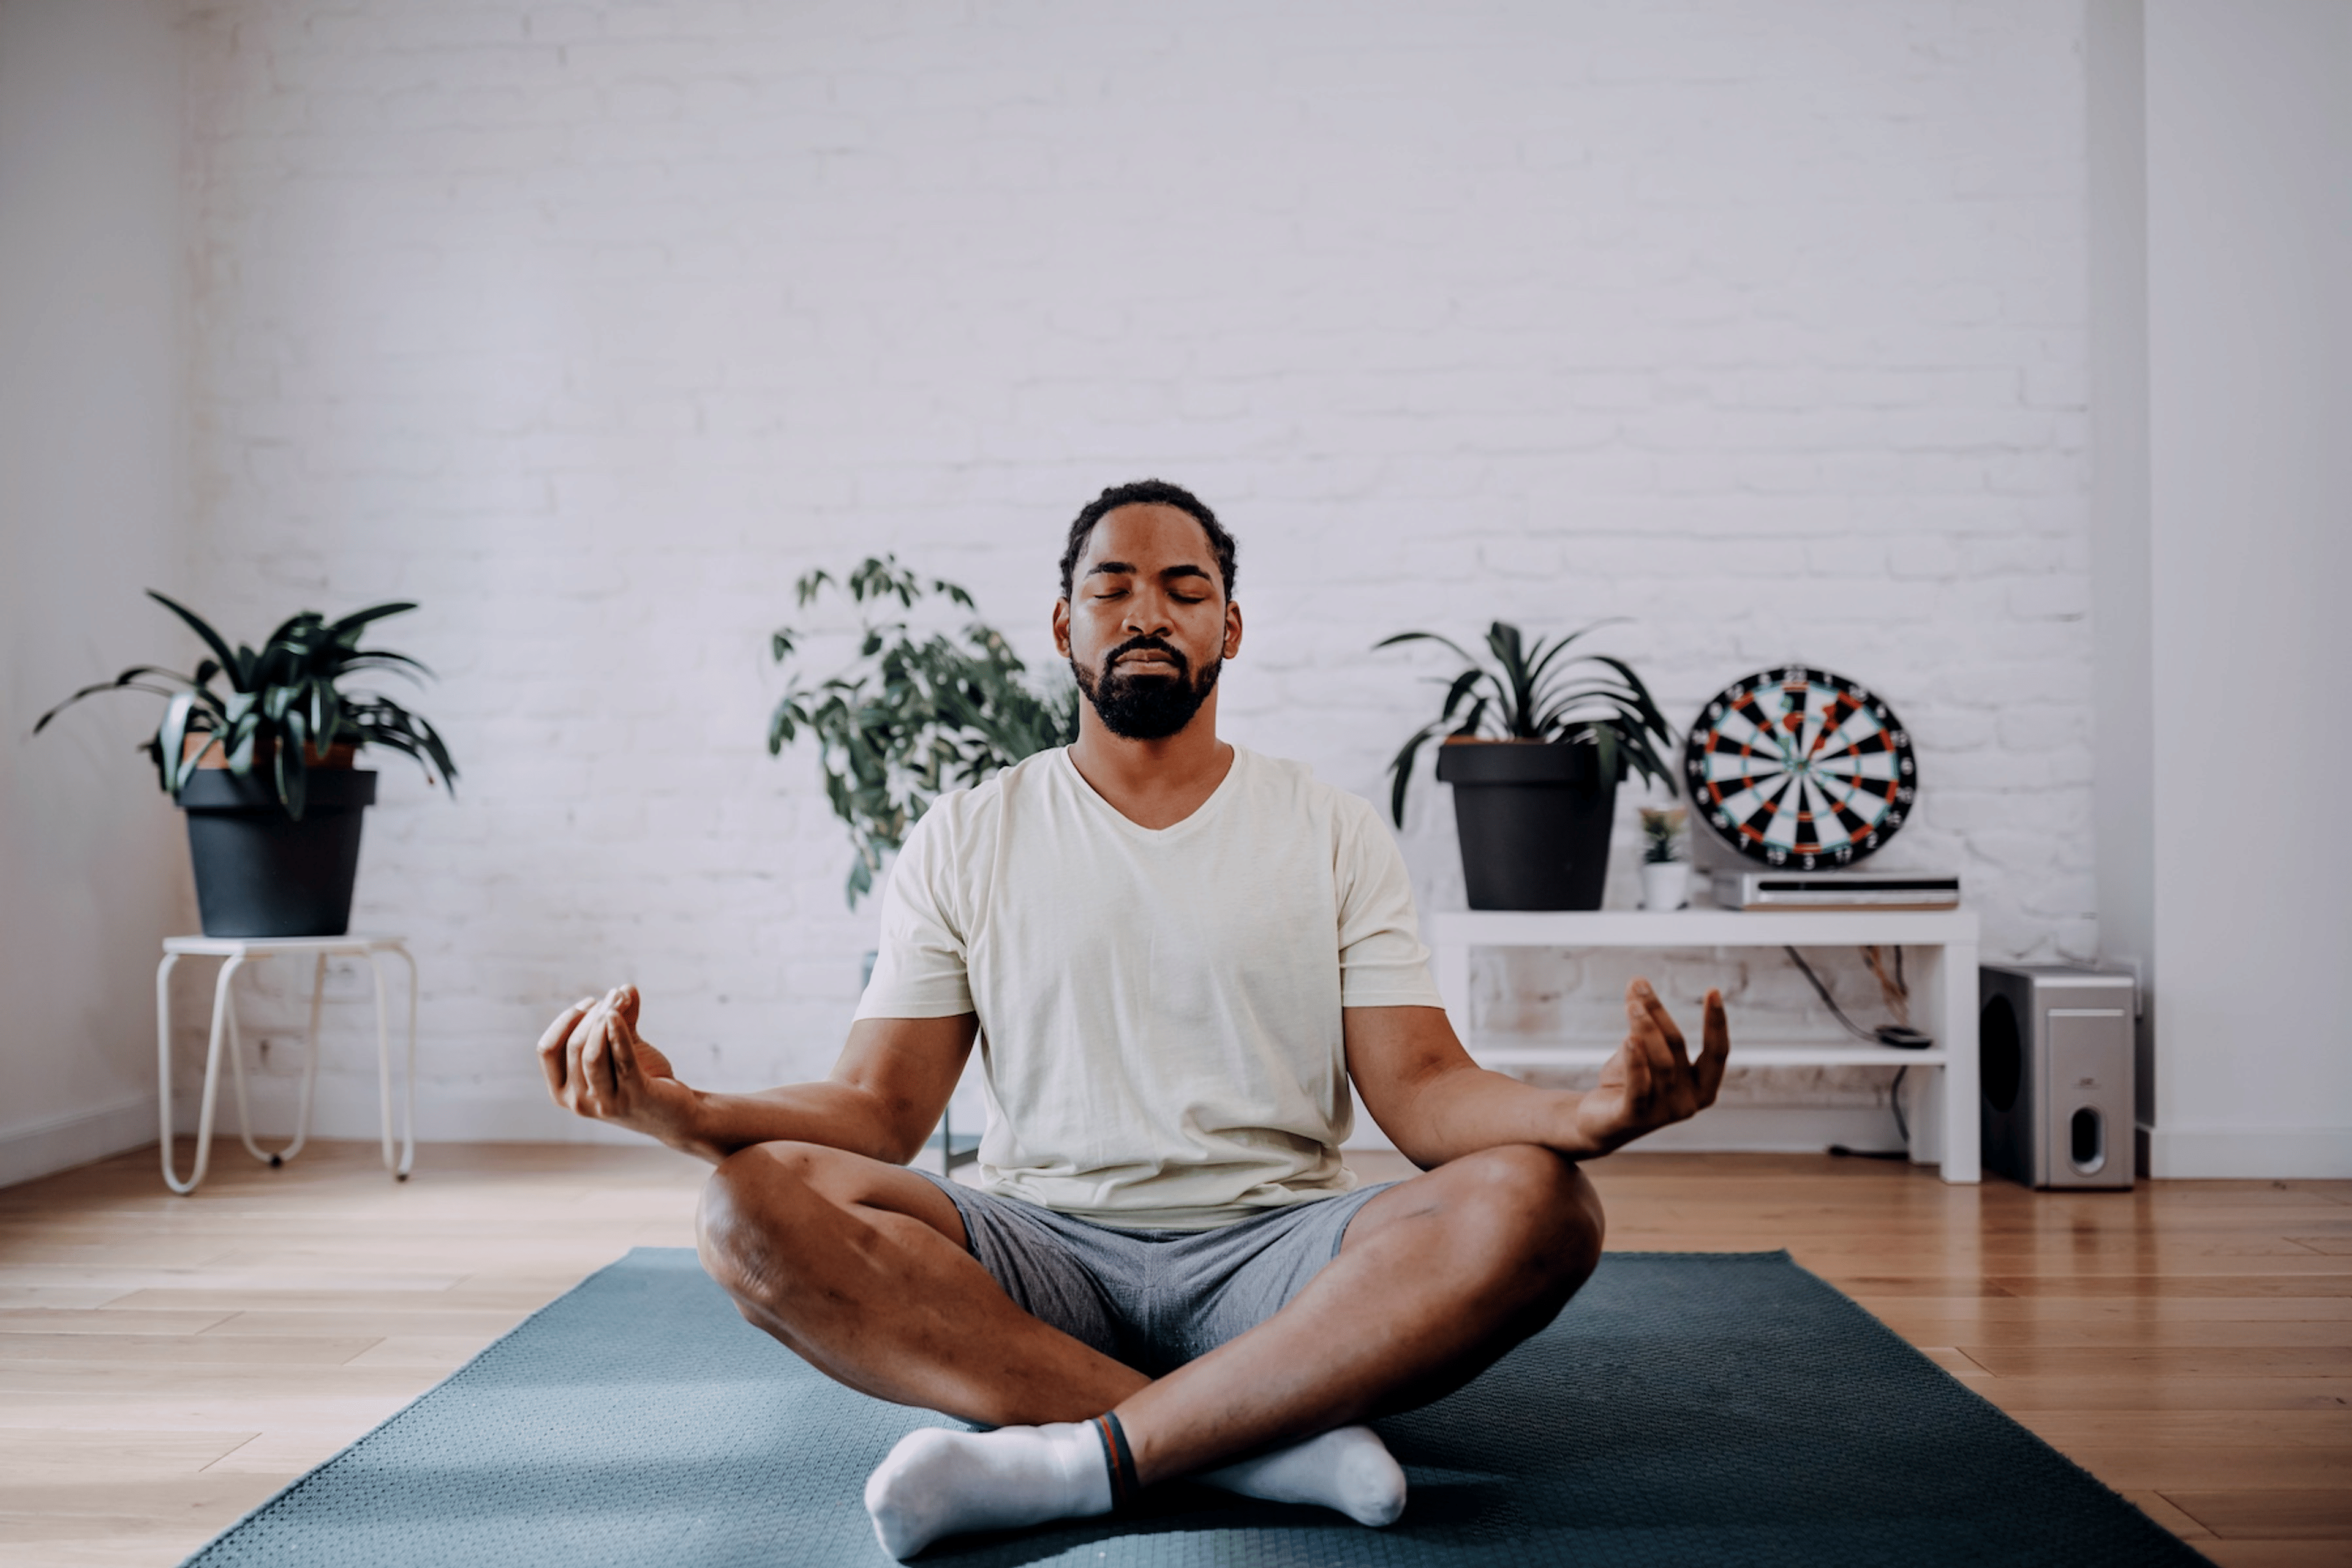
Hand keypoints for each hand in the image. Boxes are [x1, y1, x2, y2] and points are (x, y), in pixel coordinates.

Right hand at [535, 985, 696, 1144]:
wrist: (675, 1112)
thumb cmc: (642, 1079)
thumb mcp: (622, 1048)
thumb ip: (619, 1020)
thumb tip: (625, 987)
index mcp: (562, 1093)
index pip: (547, 1050)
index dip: (565, 1021)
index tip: (590, 1003)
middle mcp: (578, 1103)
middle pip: (574, 1047)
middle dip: (593, 1015)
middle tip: (615, 996)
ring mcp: (605, 1105)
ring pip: (592, 1054)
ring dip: (605, 1019)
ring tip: (620, 999)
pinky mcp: (634, 1098)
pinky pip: (622, 1060)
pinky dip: (618, 1033)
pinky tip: (621, 1011)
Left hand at [1571, 978, 1728, 1155]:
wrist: (1596, 1123)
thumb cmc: (1627, 1083)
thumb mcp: (1643, 1052)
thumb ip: (1647, 1028)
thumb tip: (1639, 990)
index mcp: (1702, 1088)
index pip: (1717, 1053)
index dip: (1716, 1023)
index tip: (1713, 990)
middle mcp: (1689, 1103)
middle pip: (1677, 1048)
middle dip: (1659, 1013)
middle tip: (1639, 984)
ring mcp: (1663, 1114)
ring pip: (1660, 1062)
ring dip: (1644, 1028)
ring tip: (1630, 1003)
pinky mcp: (1635, 1118)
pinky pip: (1638, 1086)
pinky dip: (1636, 1061)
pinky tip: (1630, 1039)